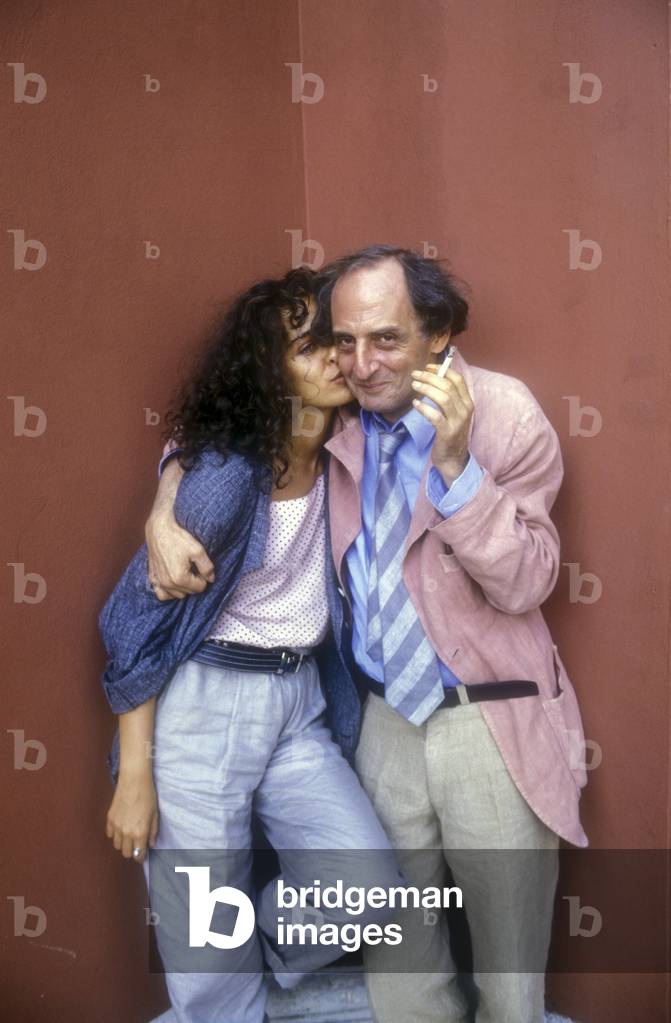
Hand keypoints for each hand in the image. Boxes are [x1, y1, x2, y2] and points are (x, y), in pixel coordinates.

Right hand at [106, 771, 158, 863]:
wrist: (134, 781)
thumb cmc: (147, 796)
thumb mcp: (155, 814)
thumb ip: (153, 832)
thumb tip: (151, 845)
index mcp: (140, 833)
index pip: (138, 855)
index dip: (141, 857)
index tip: (143, 855)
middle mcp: (126, 833)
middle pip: (126, 853)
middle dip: (132, 851)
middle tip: (137, 844)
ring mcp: (116, 826)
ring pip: (117, 845)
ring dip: (123, 843)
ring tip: (129, 835)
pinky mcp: (109, 819)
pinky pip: (110, 835)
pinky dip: (115, 834)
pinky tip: (121, 828)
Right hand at [145, 512, 214, 599]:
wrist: (159, 529)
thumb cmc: (178, 538)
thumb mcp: (198, 550)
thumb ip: (207, 567)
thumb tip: (211, 579)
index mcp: (179, 578)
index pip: (200, 588)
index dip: (203, 577)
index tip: (199, 566)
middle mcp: (167, 583)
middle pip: (189, 592)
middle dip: (194, 582)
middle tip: (192, 566)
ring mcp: (158, 582)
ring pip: (177, 595)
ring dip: (183, 587)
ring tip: (183, 571)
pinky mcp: (152, 578)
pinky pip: (162, 595)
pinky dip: (169, 591)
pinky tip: (173, 581)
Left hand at [411, 363, 473, 485]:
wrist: (453, 459)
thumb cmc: (450, 434)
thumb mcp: (454, 413)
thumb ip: (448, 397)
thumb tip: (433, 378)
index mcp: (468, 402)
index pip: (458, 379)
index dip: (442, 370)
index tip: (428, 367)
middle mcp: (465, 410)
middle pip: (448, 386)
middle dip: (430, 377)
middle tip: (415, 375)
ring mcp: (457, 422)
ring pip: (443, 398)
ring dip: (426, 389)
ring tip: (414, 385)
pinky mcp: (447, 433)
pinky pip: (435, 416)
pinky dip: (424, 408)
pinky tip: (415, 404)